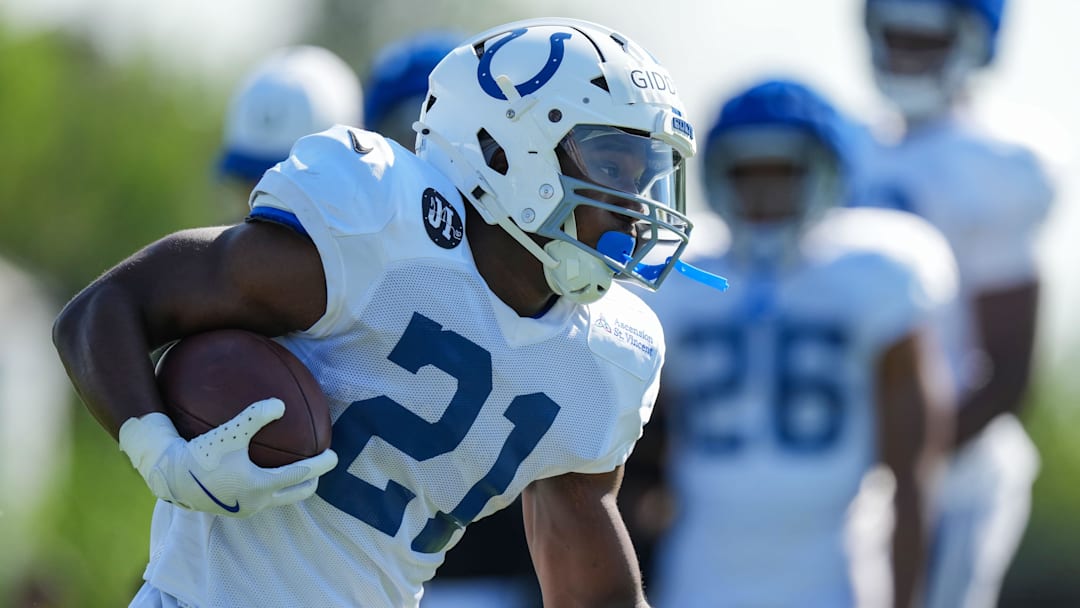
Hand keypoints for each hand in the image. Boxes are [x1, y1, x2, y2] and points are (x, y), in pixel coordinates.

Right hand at [119, 398, 337, 517]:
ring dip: (291, 487)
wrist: (169, 477)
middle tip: (320, 468)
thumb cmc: (201, 453)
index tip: (334, 455)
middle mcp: (256, 501)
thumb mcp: (230, 432)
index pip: (300, 475)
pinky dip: (270, 487)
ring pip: (278, 499)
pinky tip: (261, 473)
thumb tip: (280, 404)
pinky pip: (260, 498)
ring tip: (296, 473)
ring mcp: (244, 508)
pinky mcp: (231, 509)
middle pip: (295, 494)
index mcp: (260, 485)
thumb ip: (255, 416)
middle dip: (311, 482)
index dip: (320, 464)